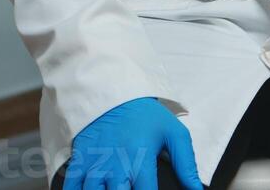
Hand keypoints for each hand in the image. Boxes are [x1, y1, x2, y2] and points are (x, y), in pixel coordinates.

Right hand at [63, 96, 202, 189]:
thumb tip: (196, 189)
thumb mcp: (172, 131)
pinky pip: (72, 187)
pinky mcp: (79, 161)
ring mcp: (95, 165)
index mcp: (140, 161)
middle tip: (127, 188)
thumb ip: (185, 163)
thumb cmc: (144, 114)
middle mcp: (116, 167)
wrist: (112, 90)